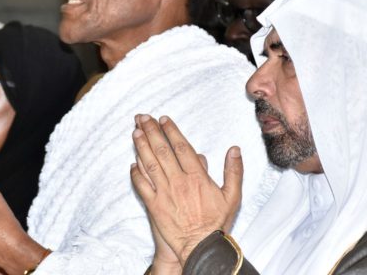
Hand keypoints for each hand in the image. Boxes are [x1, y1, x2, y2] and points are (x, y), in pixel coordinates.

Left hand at [130, 115, 242, 265]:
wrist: (201, 248)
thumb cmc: (216, 223)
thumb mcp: (233, 196)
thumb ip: (233, 171)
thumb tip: (234, 149)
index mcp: (197, 177)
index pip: (181, 147)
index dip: (171, 131)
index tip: (163, 119)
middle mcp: (178, 182)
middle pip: (162, 151)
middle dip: (151, 132)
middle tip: (142, 118)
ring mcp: (164, 193)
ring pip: (149, 164)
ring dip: (141, 146)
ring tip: (135, 132)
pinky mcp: (154, 206)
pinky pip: (142, 186)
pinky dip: (136, 174)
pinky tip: (132, 163)